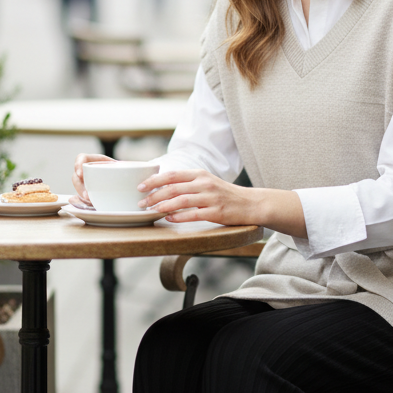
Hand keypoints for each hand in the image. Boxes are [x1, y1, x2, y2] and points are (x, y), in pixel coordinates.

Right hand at [72, 152, 114, 203]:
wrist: (118, 176)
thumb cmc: (116, 168)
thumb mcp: (116, 164)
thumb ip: (119, 165)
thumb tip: (125, 166)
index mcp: (90, 160)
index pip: (81, 158)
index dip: (78, 165)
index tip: (80, 174)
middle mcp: (84, 170)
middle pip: (76, 177)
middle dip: (79, 186)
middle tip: (86, 195)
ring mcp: (83, 181)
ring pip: (77, 187)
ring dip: (81, 194)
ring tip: (89, 201)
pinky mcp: (85, 190)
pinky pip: (80, 195)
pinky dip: (83, 200)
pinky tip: (88, 203)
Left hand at [137, 168, 306, 236]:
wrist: (252, 204)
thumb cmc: (226, 195)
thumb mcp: (208, 183)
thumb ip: (189, 184)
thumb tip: (163, 188)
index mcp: (201, 174)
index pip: (173, 174)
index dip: (154, 179)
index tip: (141, 185)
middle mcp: (205, 184)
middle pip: (173, 187)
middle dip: (154, 195)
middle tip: (141, 202)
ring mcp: (211, 198)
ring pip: (181, 200)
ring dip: (163, 205)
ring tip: (151, 210)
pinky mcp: (216, 212)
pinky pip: (193, 214)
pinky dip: (179, 216)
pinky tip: (168, 218)